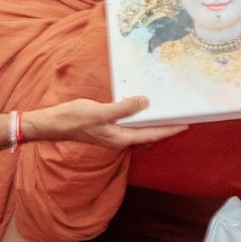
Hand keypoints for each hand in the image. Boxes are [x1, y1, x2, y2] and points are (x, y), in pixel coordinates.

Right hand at [25, 94, 185, 147]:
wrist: (54, 124)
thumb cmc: (74, 119)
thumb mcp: (100, 112)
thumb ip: (123, 108)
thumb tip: (145, 102)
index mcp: (120, 138)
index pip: (151, 134)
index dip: (169, 130)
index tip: (186, 125)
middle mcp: (119, 139)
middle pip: (148, 134)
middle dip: (164, 127)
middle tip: (181, 117)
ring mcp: (113, 134)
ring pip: (139, 130)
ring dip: (152, 122)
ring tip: (166, 113)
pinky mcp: (107, 127)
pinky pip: (129, 124)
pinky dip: (139, 117)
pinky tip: (141, 109)